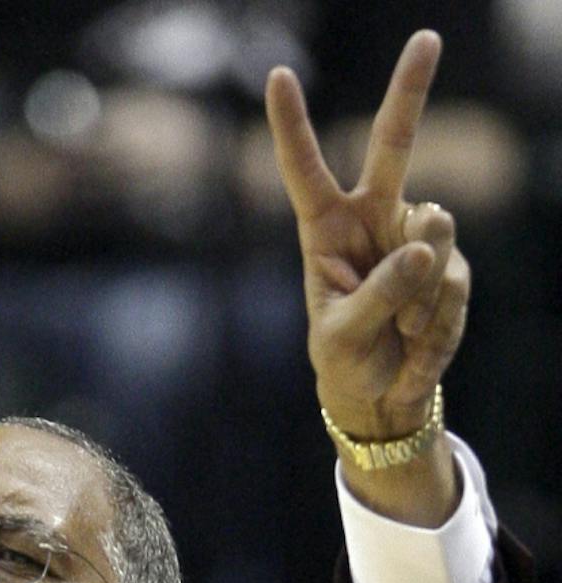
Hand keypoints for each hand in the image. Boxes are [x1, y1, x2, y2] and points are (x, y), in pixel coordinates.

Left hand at [266, 30, 468, 443]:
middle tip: (427, 38)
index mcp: (325, 229)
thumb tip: (424, 250)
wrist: (382, 395)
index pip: (305, 171)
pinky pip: (454, 279)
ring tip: (400, 332)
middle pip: (394, 145)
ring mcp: (415, 234)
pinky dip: (437, 320)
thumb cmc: (345, 361)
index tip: (277, 75)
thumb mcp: (342, 337)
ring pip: (435, 231)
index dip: (292, 126)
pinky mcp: (450, 261)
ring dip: (421, 294)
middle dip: (411, 90)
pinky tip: (418, 342)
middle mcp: (372, 217)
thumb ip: (378, 295)